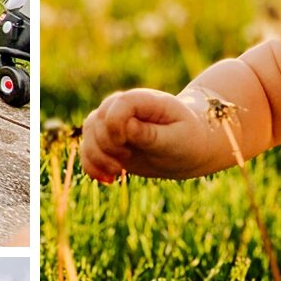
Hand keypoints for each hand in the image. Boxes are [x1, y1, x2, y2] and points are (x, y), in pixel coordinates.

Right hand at [78, 88, 212, 182]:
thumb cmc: (189, 140)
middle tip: (125, 160)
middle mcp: (125, 107)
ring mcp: (114, 123)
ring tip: (116, 173)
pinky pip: (88, 150)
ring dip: (97, 157)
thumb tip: (125, 127)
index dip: (114, 124)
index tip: (126, 144)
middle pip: (98, 120)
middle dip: (106, 145)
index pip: (118, 104)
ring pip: (89, 134)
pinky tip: (108, 180)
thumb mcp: (176, 139)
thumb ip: (151, 134)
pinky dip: (92, 166)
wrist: (191, 148)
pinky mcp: (109, 141)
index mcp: (145, 100)